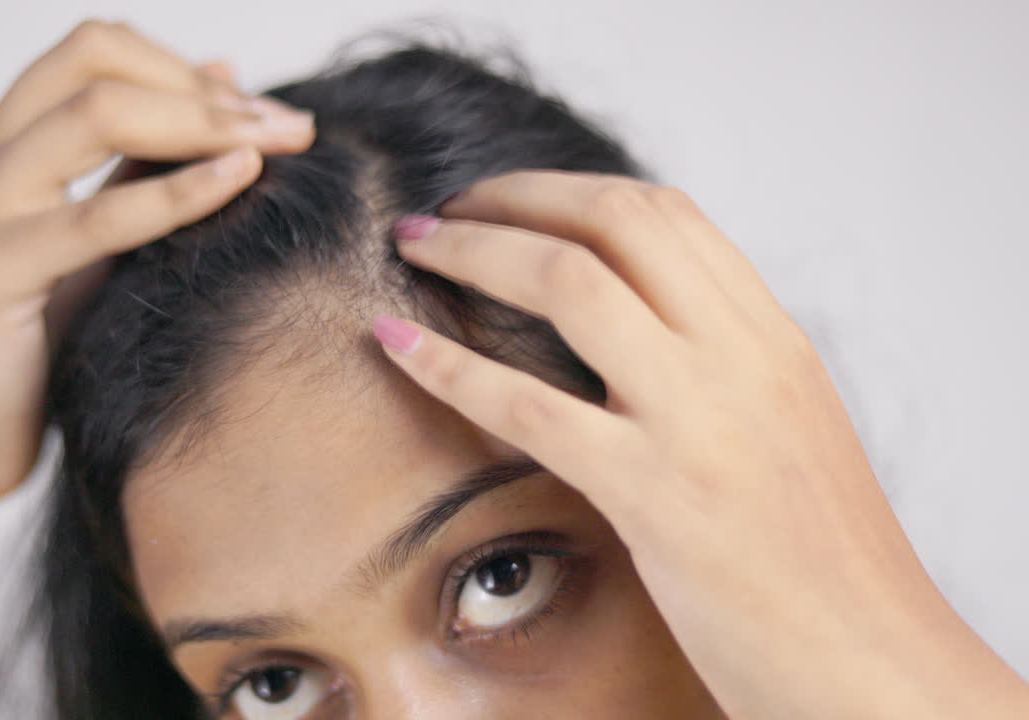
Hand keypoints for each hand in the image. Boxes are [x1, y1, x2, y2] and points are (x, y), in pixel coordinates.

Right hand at [0, 19, 315, 511]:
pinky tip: (241, 177)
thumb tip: (221, 75)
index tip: (262, 109)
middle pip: (96, 63)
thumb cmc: (31, 348)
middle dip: (205, 89)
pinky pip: (98, 218)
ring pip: (95, 116)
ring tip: (283, 141)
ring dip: (204, 122)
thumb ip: (142, 162)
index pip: (95, 50)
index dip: (183, 66)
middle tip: (292, 125)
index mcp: (0, 143)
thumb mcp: (93, 241)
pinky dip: (179, 191)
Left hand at [373, 172, 1028, 718]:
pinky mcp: (654, 495)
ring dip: (475, 250)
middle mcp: (742, 358)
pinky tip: (393, 340)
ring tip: (413, 244)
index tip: (509, 198)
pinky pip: (527, 404)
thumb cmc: (825, 564)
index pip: (668, 214)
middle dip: (516, 196)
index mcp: (774, 340)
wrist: (871, 664)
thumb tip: (640, 330)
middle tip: (447, 207)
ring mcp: (699, 420)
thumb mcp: (786, 433)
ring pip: (569, 283)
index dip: (572, 189)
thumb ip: (720, 371)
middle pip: (614, 220)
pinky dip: (448, 363)